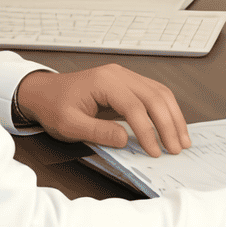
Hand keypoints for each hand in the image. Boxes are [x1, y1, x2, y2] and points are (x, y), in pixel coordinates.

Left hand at [13, 66, 191, 155]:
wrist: (43, 91)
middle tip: (176, 148)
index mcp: (104, 82)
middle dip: (169, 124)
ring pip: (159, 92)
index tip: (155, 151)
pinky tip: (172, 124)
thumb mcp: (69, 125)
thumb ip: (98, 132)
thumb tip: (126, 139)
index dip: (147, 131)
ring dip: (173, 116)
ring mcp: (125, 76)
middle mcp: (119, 75)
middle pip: (154, 96)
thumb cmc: (53, 106)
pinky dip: (166, 109)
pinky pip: (154, 92)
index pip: (135, 107)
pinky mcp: (127, 82)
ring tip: (182, 138)